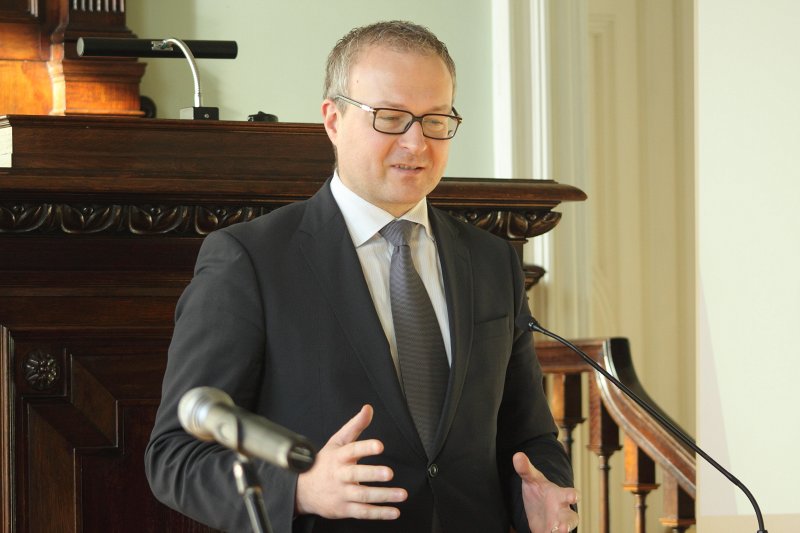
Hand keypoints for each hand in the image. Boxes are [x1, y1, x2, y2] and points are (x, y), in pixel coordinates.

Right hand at [295, 405, 407, 519]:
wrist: (302, 490)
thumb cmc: (324, 463)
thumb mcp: (337, 442)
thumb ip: (355, 426)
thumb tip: (368, 409)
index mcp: (339, 457)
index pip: (352, 450)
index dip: (365, 447)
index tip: (379, 445)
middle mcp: (340, 475)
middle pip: (356, 474)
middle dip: (373, 474)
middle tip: (389, 473)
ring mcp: (342, 493)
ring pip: (363, 496)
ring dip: (383, 496)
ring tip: (401, 494)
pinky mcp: (344, 509)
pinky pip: (363, 512)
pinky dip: (379, 513)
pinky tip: (394, 511)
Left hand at [513, 452, 579, 532]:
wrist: (537, 507)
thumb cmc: (539, 491)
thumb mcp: (531, 479)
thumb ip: (525, 469)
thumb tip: (517, 455)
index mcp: (559, 495)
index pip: (570, 494)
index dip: (573, 495)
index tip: (574, 496)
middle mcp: (562, 511)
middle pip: (570, 518)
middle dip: (567, 523)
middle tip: (563, 528)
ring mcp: (558, 524)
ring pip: (566, 529)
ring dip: (562, 532)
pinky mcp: (551, 532)